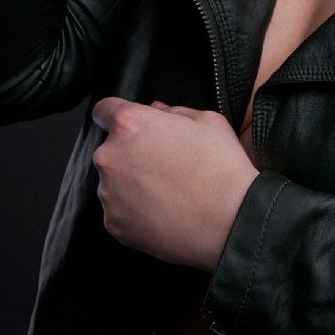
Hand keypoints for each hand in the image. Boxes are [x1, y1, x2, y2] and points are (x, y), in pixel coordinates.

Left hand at [91, 97, 258, 270]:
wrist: (230, 222)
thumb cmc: (221, 167)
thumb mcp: (208, 121)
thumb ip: (174, 111)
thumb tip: (157, 111)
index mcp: (130, 124)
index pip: (104, 110)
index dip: (116, 115)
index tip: (130, 125)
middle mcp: (110, 157)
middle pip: (112, 149)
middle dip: (132, 152)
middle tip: (165, 163)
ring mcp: (109, 194)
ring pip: (115, 181)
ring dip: (132, 182)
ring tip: (168, 191)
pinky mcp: (114, 224)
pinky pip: (120, 210)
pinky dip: (136, 210)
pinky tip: (164, 211)